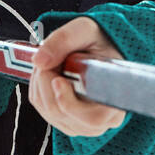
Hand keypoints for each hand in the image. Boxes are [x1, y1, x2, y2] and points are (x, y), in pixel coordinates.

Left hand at [29, 17, 127, 136]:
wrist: (99, 48)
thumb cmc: (99, 40)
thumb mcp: (84, 30)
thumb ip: (64, 40)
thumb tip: (40, 61)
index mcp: (115, 100)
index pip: (92, 118)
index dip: (68, 102)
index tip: (57, 80)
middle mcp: (102, 120)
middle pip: (62, 114)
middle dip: (47, 84)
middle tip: (51, 60)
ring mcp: (83, 124)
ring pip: (49, 112)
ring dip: (41, 84)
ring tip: (53, 63)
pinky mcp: (67, 122)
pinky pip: (43, 110)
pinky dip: (39, 88)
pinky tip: (50, 73)